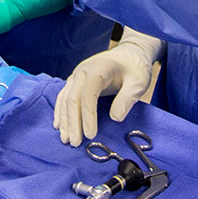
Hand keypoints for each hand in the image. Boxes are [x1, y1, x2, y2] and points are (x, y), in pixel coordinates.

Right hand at [53, 31, 163, 146]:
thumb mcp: (139, 82)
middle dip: (73, 123)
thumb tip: (115, 118)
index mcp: (98, 69)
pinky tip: (58, 126)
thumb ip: (128, 98)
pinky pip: (63, 97)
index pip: (88, 95)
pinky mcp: (75, 81)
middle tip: (75, 143)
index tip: (91, 135)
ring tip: (66, 140)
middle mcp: (82, 71)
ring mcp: (76, 76)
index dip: (87, 116)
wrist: (129, 54)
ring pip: (65, 99)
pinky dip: (60, 112)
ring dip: (64, 120)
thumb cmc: (135, 68)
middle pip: (72, 99)